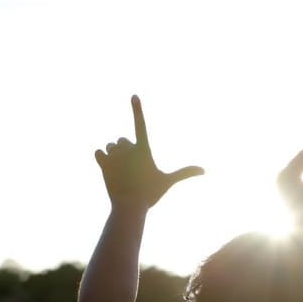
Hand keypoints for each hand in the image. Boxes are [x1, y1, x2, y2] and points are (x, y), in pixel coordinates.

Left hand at [94, 95, 203, 209]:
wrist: (129, 206)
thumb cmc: (151, 194)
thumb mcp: (168, 181)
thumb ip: (184, 173)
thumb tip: (204, 170)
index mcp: (144, 150)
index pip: (141, 125)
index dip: (138, 110)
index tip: (134, 95)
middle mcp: (128, 149)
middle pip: (122, 140)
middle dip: (125, 149)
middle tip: (131, 167)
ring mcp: (114, 155)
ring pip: (110, 146)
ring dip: (114, 153)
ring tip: (121, 170)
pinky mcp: (102, 163)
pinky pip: (98, 152)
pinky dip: (102, 158)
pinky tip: (108, 168)